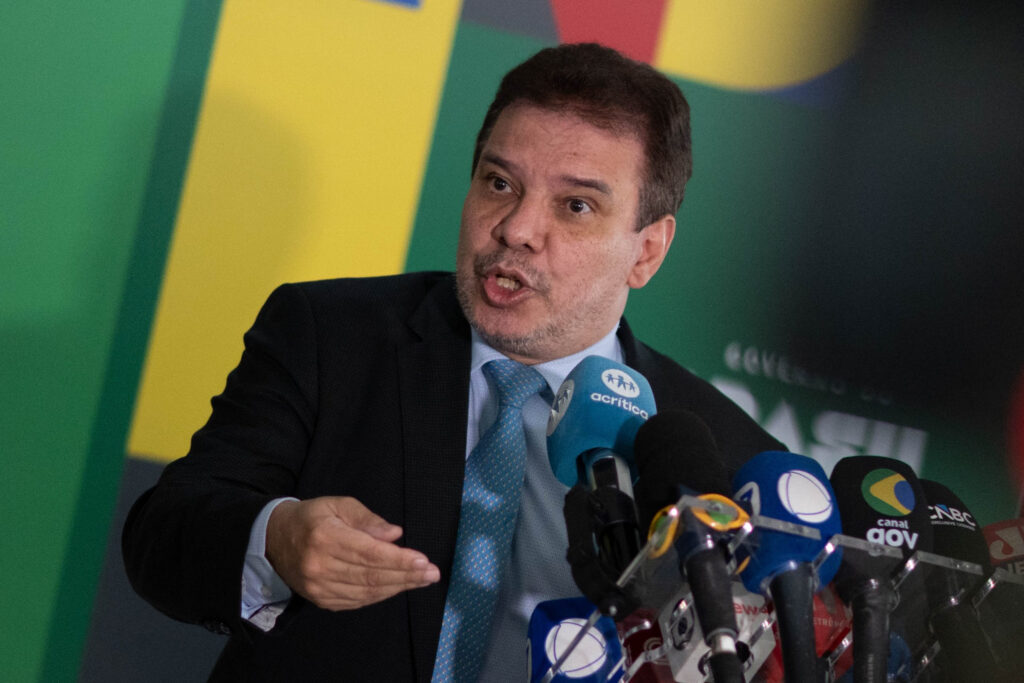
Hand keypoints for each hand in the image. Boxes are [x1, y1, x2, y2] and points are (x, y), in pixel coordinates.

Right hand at [265, 496, 439, 610]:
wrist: (274, 540)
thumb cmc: (313, 517)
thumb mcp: (339, 505)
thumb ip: (368, 519)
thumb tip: (395, 535)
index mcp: (325, 537)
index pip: (369, 553)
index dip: (399, 560)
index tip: (424, 561)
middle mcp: (320, 566)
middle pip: (371, 576)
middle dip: (406, 576)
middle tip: (432, 574)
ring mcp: (318, 587)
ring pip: (366, 592)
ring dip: (397, 587)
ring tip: (421, 580)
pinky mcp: (320, 600)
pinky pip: (356, 601)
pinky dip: (380, 595)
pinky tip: (397, 587)